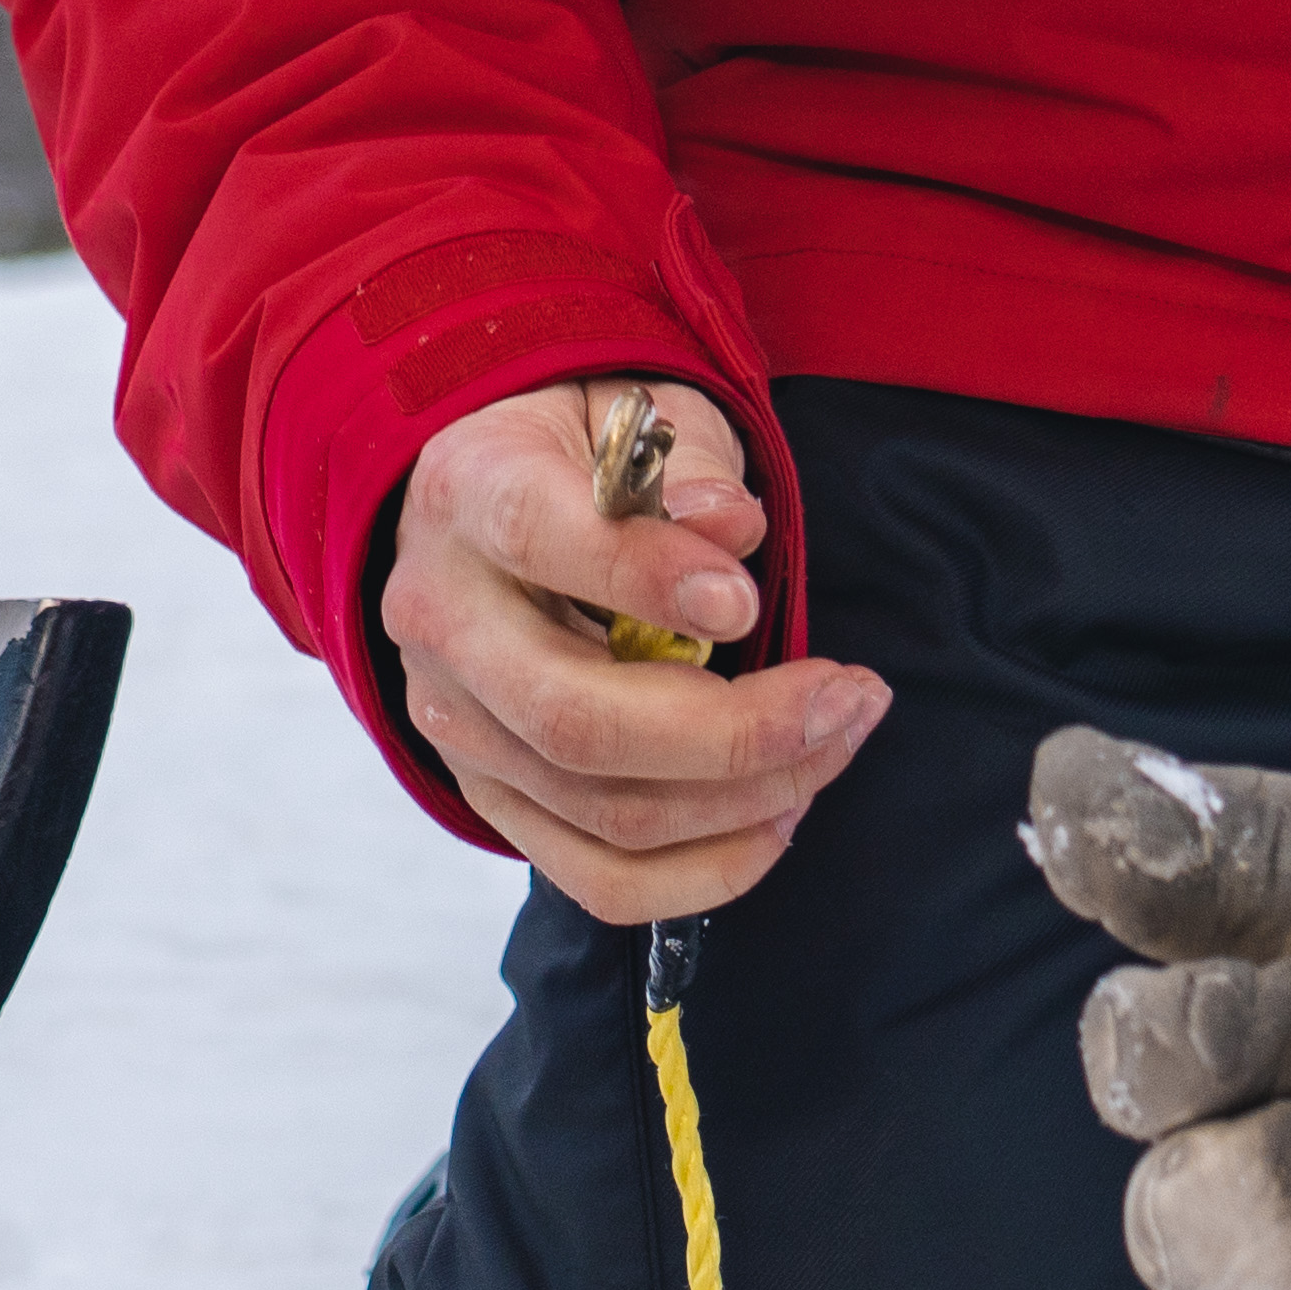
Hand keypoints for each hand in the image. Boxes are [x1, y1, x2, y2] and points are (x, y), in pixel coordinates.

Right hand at [376, 374, 881, 927]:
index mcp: (467, 496)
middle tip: (848, 698)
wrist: (479, 513)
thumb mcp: (633, 411)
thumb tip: (732, 528)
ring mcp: (456, 724)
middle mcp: (442, 621)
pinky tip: (778, 816)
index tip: (747, 600)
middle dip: (741, 732)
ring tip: (836, 739)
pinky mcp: (491, 794)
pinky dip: (706, 869)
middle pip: (577, 721)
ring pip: (605, 811)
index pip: (540, 541)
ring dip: (749, 798)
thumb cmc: (576, 455)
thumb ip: (686, 458)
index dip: (648, 578)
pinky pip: (598, 878)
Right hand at [1032, 615, 1290, 1289]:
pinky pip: (1193, 1219)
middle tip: (1122, 872)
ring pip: (1160, 1069)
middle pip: (1179, 936)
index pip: (1259, 834)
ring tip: (1218, 1045)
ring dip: (1167, 1041)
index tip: (1089, 790)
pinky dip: (1212, 1192)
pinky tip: (1289, 1167)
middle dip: (1134, 893)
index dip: (1158, 805)